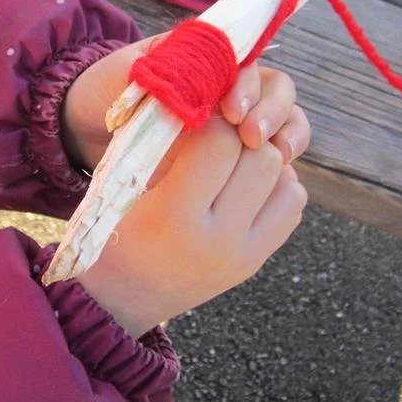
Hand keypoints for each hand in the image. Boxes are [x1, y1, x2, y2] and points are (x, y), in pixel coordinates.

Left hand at [62, 36, 310, 169]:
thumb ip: (165, 70)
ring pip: (282, 121)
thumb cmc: (105, 90)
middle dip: (274, 112)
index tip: (232, 110)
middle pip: (277, 91)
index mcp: (209, 59)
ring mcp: (231, 123)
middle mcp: (229, 87)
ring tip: (276, 156)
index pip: (251, 65)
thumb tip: (205, 79)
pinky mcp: (228, 158)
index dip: (251, 87)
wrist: (80, 126)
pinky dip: (278, 164)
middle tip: (253, 136)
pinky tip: (274, 177)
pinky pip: (267, 157)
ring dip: (286, 134)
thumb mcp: (128, 73)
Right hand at [76, 117, 306, 338]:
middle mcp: (218, 240)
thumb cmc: (111, 231)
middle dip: (241, 135)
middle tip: (218, 133)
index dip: (212, 118)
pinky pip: (291, 207)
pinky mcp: (255, 262)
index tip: (198, 115)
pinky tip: (244, 184)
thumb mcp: (126, 183)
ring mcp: (243, 255)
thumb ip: (168, 143)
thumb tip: (209, 100)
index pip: (220, 142)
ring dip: (263, 160)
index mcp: (175, 217)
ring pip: (286, 180)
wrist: (116, 302)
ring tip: (232, 160)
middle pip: (261, 158)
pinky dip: (275, 186)